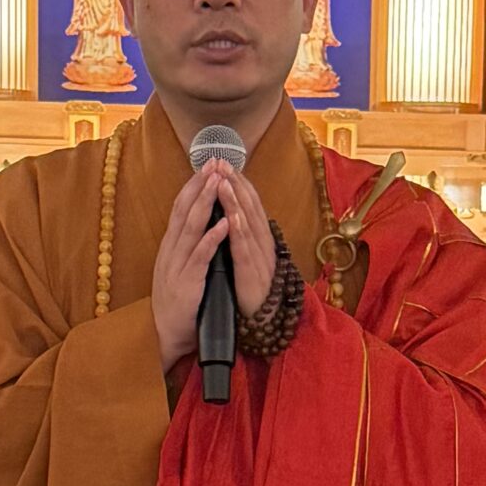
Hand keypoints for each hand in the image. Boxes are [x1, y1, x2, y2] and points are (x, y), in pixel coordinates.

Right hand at [147, 160, 277, 371]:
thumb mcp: (180, 269)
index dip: (193, 186)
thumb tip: (201, 224)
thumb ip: (188, 248)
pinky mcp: (187, 284)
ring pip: (191, 228)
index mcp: (171, 247)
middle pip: (184, 211)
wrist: (164, 337)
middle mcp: (171, 251)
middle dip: (200, 185)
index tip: (207, 165)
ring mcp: (177, 267)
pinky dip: (212, 239)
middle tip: (214, 162)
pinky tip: (223, 224)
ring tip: (218, 181)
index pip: (181, 209)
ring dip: (205, 203)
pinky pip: (200, 257)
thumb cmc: (178, 305)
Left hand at [209, 161, 281, 321]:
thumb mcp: (248, 258)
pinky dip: (239, 232)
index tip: (224, 163)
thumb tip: (235, 215)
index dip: (237, 182)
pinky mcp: (252, 275)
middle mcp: (262, 244)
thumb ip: (244, 237)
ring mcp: (259, 259)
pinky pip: (245, 251)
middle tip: (221, 161)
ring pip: (247, 224)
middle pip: (249, 207)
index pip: (248, 204)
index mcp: (258, 239)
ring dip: (235, 201)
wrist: (263, 324)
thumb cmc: (252, 291)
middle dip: (235, 183)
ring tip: (223, 180)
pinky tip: (231, 217)